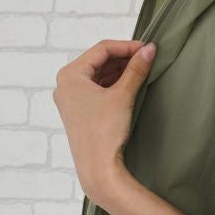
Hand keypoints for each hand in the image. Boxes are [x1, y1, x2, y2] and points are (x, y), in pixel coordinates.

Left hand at [52, 38, 156, 203]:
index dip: (127, 46)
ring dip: (120, 71)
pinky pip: (97, 89)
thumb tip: (149, 50)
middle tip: (147, 58)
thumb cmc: (104, 132)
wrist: (98, 167)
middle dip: (124, 58)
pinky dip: (114, 84)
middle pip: (99, 61)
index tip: (148, 49)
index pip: (102, 49)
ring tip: (142, 71)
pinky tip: (130, 85)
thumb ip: (136, 70)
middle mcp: (66, 84)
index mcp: (70, 75)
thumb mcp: (123, 95)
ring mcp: (71, 99)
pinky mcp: (79, 112)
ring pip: (98, 75)